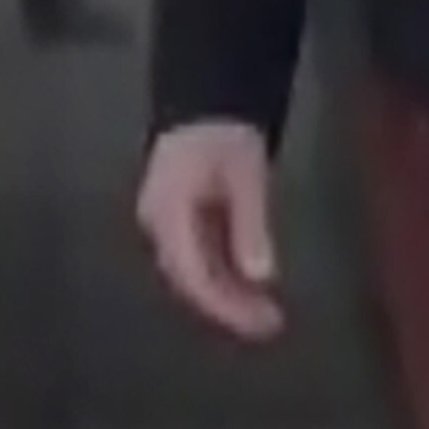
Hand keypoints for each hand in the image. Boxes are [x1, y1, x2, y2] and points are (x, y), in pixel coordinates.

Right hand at [133, 120, 285, 341]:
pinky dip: (223, 277)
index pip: (193, 274)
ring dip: (227, 297)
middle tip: (269, 326)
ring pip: (193, 274)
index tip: (257, 323)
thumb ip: (250, 226)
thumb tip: (261, 276)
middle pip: (190, 281)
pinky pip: (197, 260)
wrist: (205, 102)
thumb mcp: (246, 176)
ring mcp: (164, 226)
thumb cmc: (226, 134)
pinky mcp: (177, 223)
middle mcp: (158, 226)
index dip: (224, 306)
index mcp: (168, 214)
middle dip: (229, 308)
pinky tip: (249, 289)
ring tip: (265, 314)